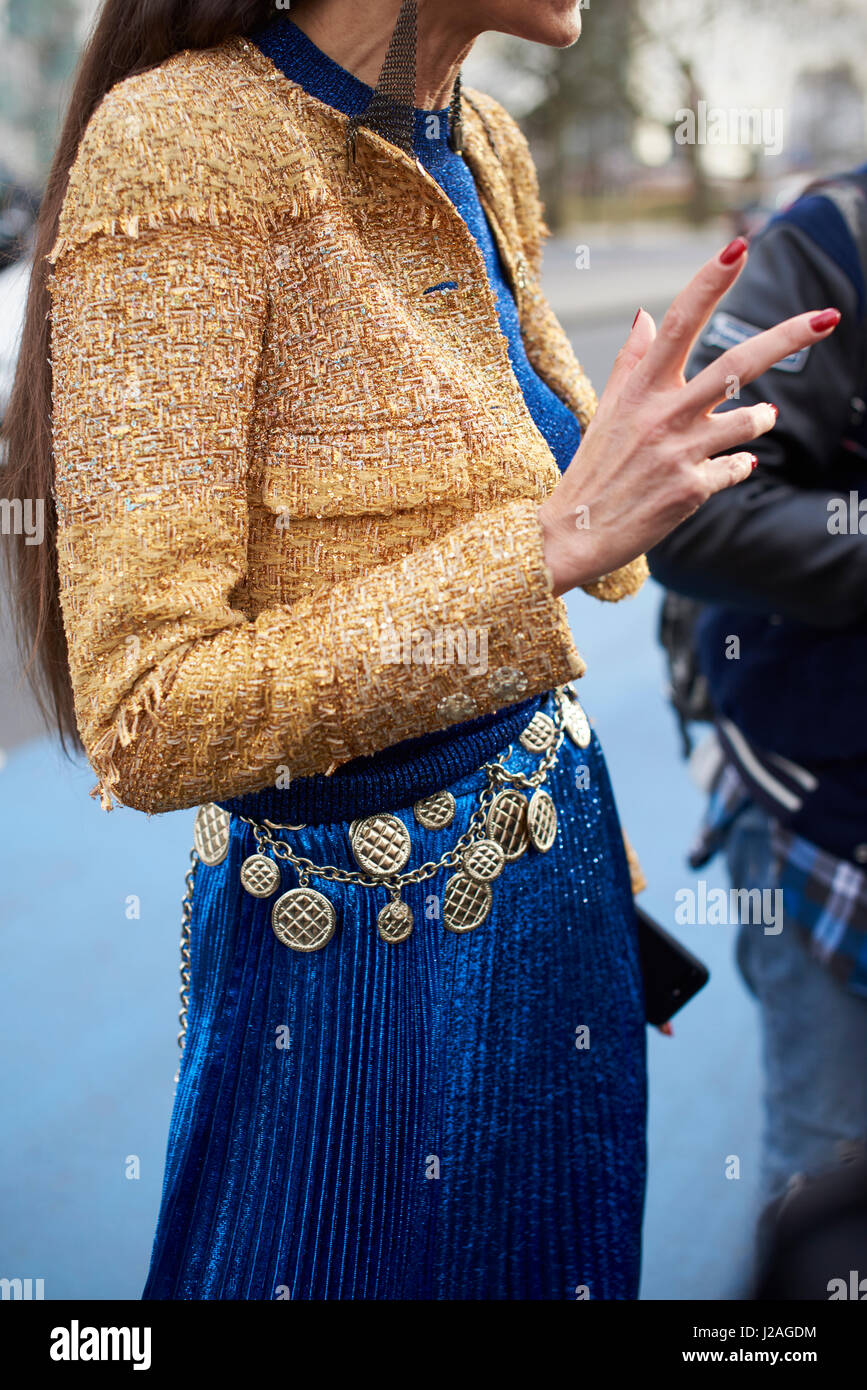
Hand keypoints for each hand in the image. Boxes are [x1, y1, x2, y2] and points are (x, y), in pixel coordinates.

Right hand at [538, 237, 840, 596]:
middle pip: (737, 364)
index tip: (739, 245)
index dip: (710, 282)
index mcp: (641, 388)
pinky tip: (723, 468)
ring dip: (760, 417)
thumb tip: (645, 317)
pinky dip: (737, 464)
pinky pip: (737, 467)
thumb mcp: (606, 410)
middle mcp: (663, 415)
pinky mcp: (691, 490)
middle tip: (829, 318)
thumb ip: (631, 362)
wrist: (574, 535)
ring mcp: (680, 453)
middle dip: (788, 338)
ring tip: (759, 417)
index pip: (680, 321)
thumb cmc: (593, 469)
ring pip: (750, 421)